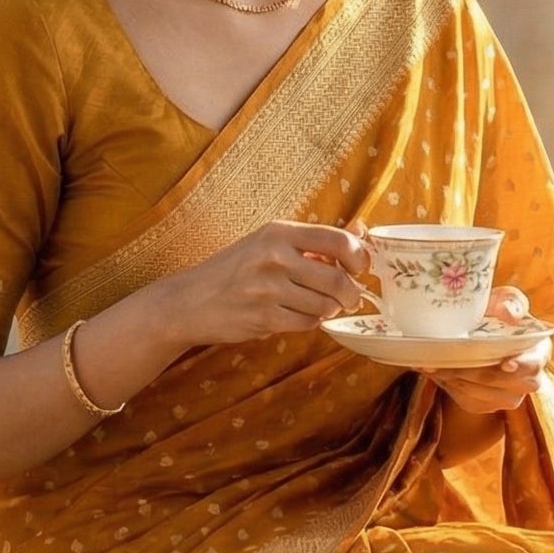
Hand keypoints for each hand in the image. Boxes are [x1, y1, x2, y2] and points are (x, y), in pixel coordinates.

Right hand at [162, 219, 372, 347]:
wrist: (190, 300)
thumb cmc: (235, 269)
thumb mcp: (270, 242)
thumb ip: (316, 239)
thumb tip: (363, 229)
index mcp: (279, 232)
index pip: (339, 240)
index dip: (359, 258)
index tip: (359, 268)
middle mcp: (274, 257)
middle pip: (337, 280)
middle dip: (351, 294)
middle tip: (350, 298)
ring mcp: (268, 289)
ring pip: (325, 305)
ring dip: (329, 309)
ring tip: (317, 305)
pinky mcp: (264, 318)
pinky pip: (307, 323)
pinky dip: (310, 322)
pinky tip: (296, 314)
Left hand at [436, 283, 550, 413]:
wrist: (481, 335)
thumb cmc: (498, 315)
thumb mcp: (505, 301)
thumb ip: (512, 302)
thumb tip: (510, 313)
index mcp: (538, 353)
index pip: (534, 364)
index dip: (521, 365)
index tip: (506, 364)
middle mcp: (528, 381)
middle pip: (501, 383)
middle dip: (472, 371)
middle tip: (446, 360)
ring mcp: (508, 397)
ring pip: (481, 393)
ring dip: (455, 379)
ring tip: (433, 364)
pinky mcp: (487, 406)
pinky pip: (468, 400)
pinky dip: (450, 386)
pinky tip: (437, 372)